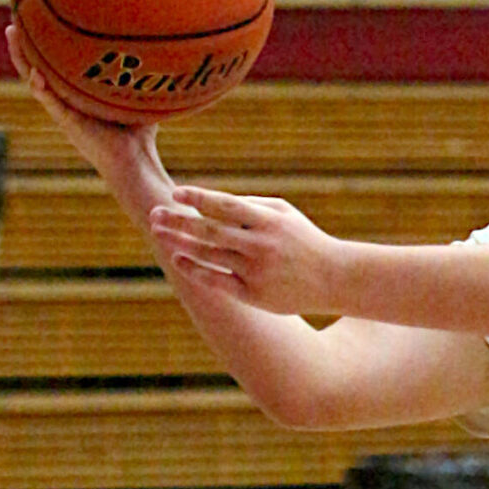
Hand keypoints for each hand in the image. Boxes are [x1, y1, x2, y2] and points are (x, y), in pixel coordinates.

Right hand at [5, 24, 166, 198]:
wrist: (137, 163)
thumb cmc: (140, 134)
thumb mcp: (138, 95)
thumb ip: (140, 76)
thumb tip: (157, 51)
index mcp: (78, 93)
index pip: (55, 63)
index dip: (44, 43)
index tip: (38, 17)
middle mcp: (66, 100)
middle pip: (37, 65)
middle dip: (24, 43)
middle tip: (14, 17)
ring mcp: (63, 110)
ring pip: (33, 79)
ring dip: (21, 58)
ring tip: (12, 33)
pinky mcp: (68, 122)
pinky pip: (48, 101)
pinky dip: (40, 87)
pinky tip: (35, 74)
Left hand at [147, 187, 347, 313]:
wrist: (334, 278)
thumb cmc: (304, 240)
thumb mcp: (284, 213)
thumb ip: (250, 204)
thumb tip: (211, 201)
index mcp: (268, 221)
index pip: (225, 206)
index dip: (198, 199)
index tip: (175, 194)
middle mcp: (260, 246)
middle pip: (210, 231)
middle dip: (179, 222)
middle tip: (154, 215)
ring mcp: (256, 272)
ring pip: (210, 256)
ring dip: (181, 244)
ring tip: (160, 234)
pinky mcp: (255, 294)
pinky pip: (218, 281)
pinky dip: (196, 270)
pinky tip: (179, 259)